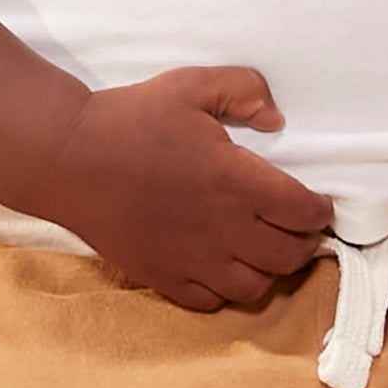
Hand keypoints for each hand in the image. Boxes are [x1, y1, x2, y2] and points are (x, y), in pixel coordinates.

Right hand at [37, 68, 330, 313]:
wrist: (68, 156)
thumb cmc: (130, 119)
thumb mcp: (190, 85)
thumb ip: (243, 89)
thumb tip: (276, 117)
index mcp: (238, 181)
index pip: (305, 212)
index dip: (320, 210)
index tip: (315, 203)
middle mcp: (226, 229)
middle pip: (289, 256)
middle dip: (302, 242)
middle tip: (293, 227)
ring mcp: (194, 260)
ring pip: (255, 287)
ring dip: (266, 270)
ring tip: (258, 251)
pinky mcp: (164, 277)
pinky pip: (211, 302)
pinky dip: (223, 290)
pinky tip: (217, 268)